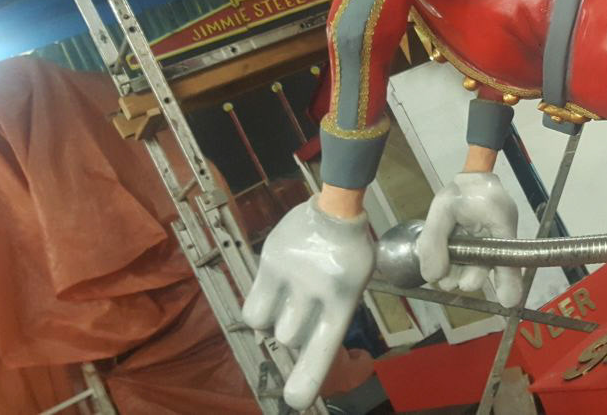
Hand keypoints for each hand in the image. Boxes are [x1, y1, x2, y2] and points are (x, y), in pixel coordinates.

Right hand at [242, 198, 374, 410]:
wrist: (336, 211)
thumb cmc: (348, 255)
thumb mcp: (353, 288)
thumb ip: (330, 317)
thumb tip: (302, 349)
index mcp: (344, 301)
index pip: (324, 347)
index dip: (308, 377)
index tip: (295, 400)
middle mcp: (317, 290)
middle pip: (290, 338)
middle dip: (293, 332)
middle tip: (302, 311)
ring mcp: (292, 275)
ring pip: (268, 326)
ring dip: (276, 322)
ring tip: (289, 301)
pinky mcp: (270, 262)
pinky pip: (252, 307)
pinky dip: (259, 312)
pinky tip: (273, 296)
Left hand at [417, 172, 522, 306]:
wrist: (471, 177)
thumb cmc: (461, 189)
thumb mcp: (442, 208)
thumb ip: (434, 241)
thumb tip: (433, 277)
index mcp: (501, 221)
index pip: (509, 255)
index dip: (509, 280)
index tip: (507, 301)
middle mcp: (502, 235)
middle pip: (491, 266)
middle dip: (470, 278)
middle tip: (450, 282)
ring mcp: (495, 242)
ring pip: (481, 267)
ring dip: (461, 275)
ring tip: (444, 277)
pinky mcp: (485, 245)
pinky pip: (475, 262)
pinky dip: (461, 268)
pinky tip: (447, 274)